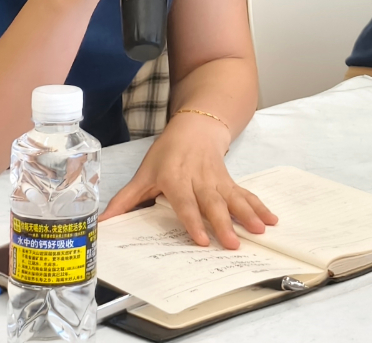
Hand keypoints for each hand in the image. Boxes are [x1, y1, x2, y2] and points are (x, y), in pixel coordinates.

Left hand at [100, 113, 277, 248]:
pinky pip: (245, 194)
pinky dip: (258, 206)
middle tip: (232, 243)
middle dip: (223, 223)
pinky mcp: (230, 180)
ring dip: (247, 214)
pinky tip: (270, 219)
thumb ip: (125, 200)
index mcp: (175, 177)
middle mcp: (198, 178)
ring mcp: (217, 179)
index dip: (192, 220)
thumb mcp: (144, 173)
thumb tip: (102, 224)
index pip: (184, 202)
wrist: (195, 127)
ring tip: (259, 230)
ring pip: (233, 197)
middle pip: (212, 202)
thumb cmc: (167, 153)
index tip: (200, 239)